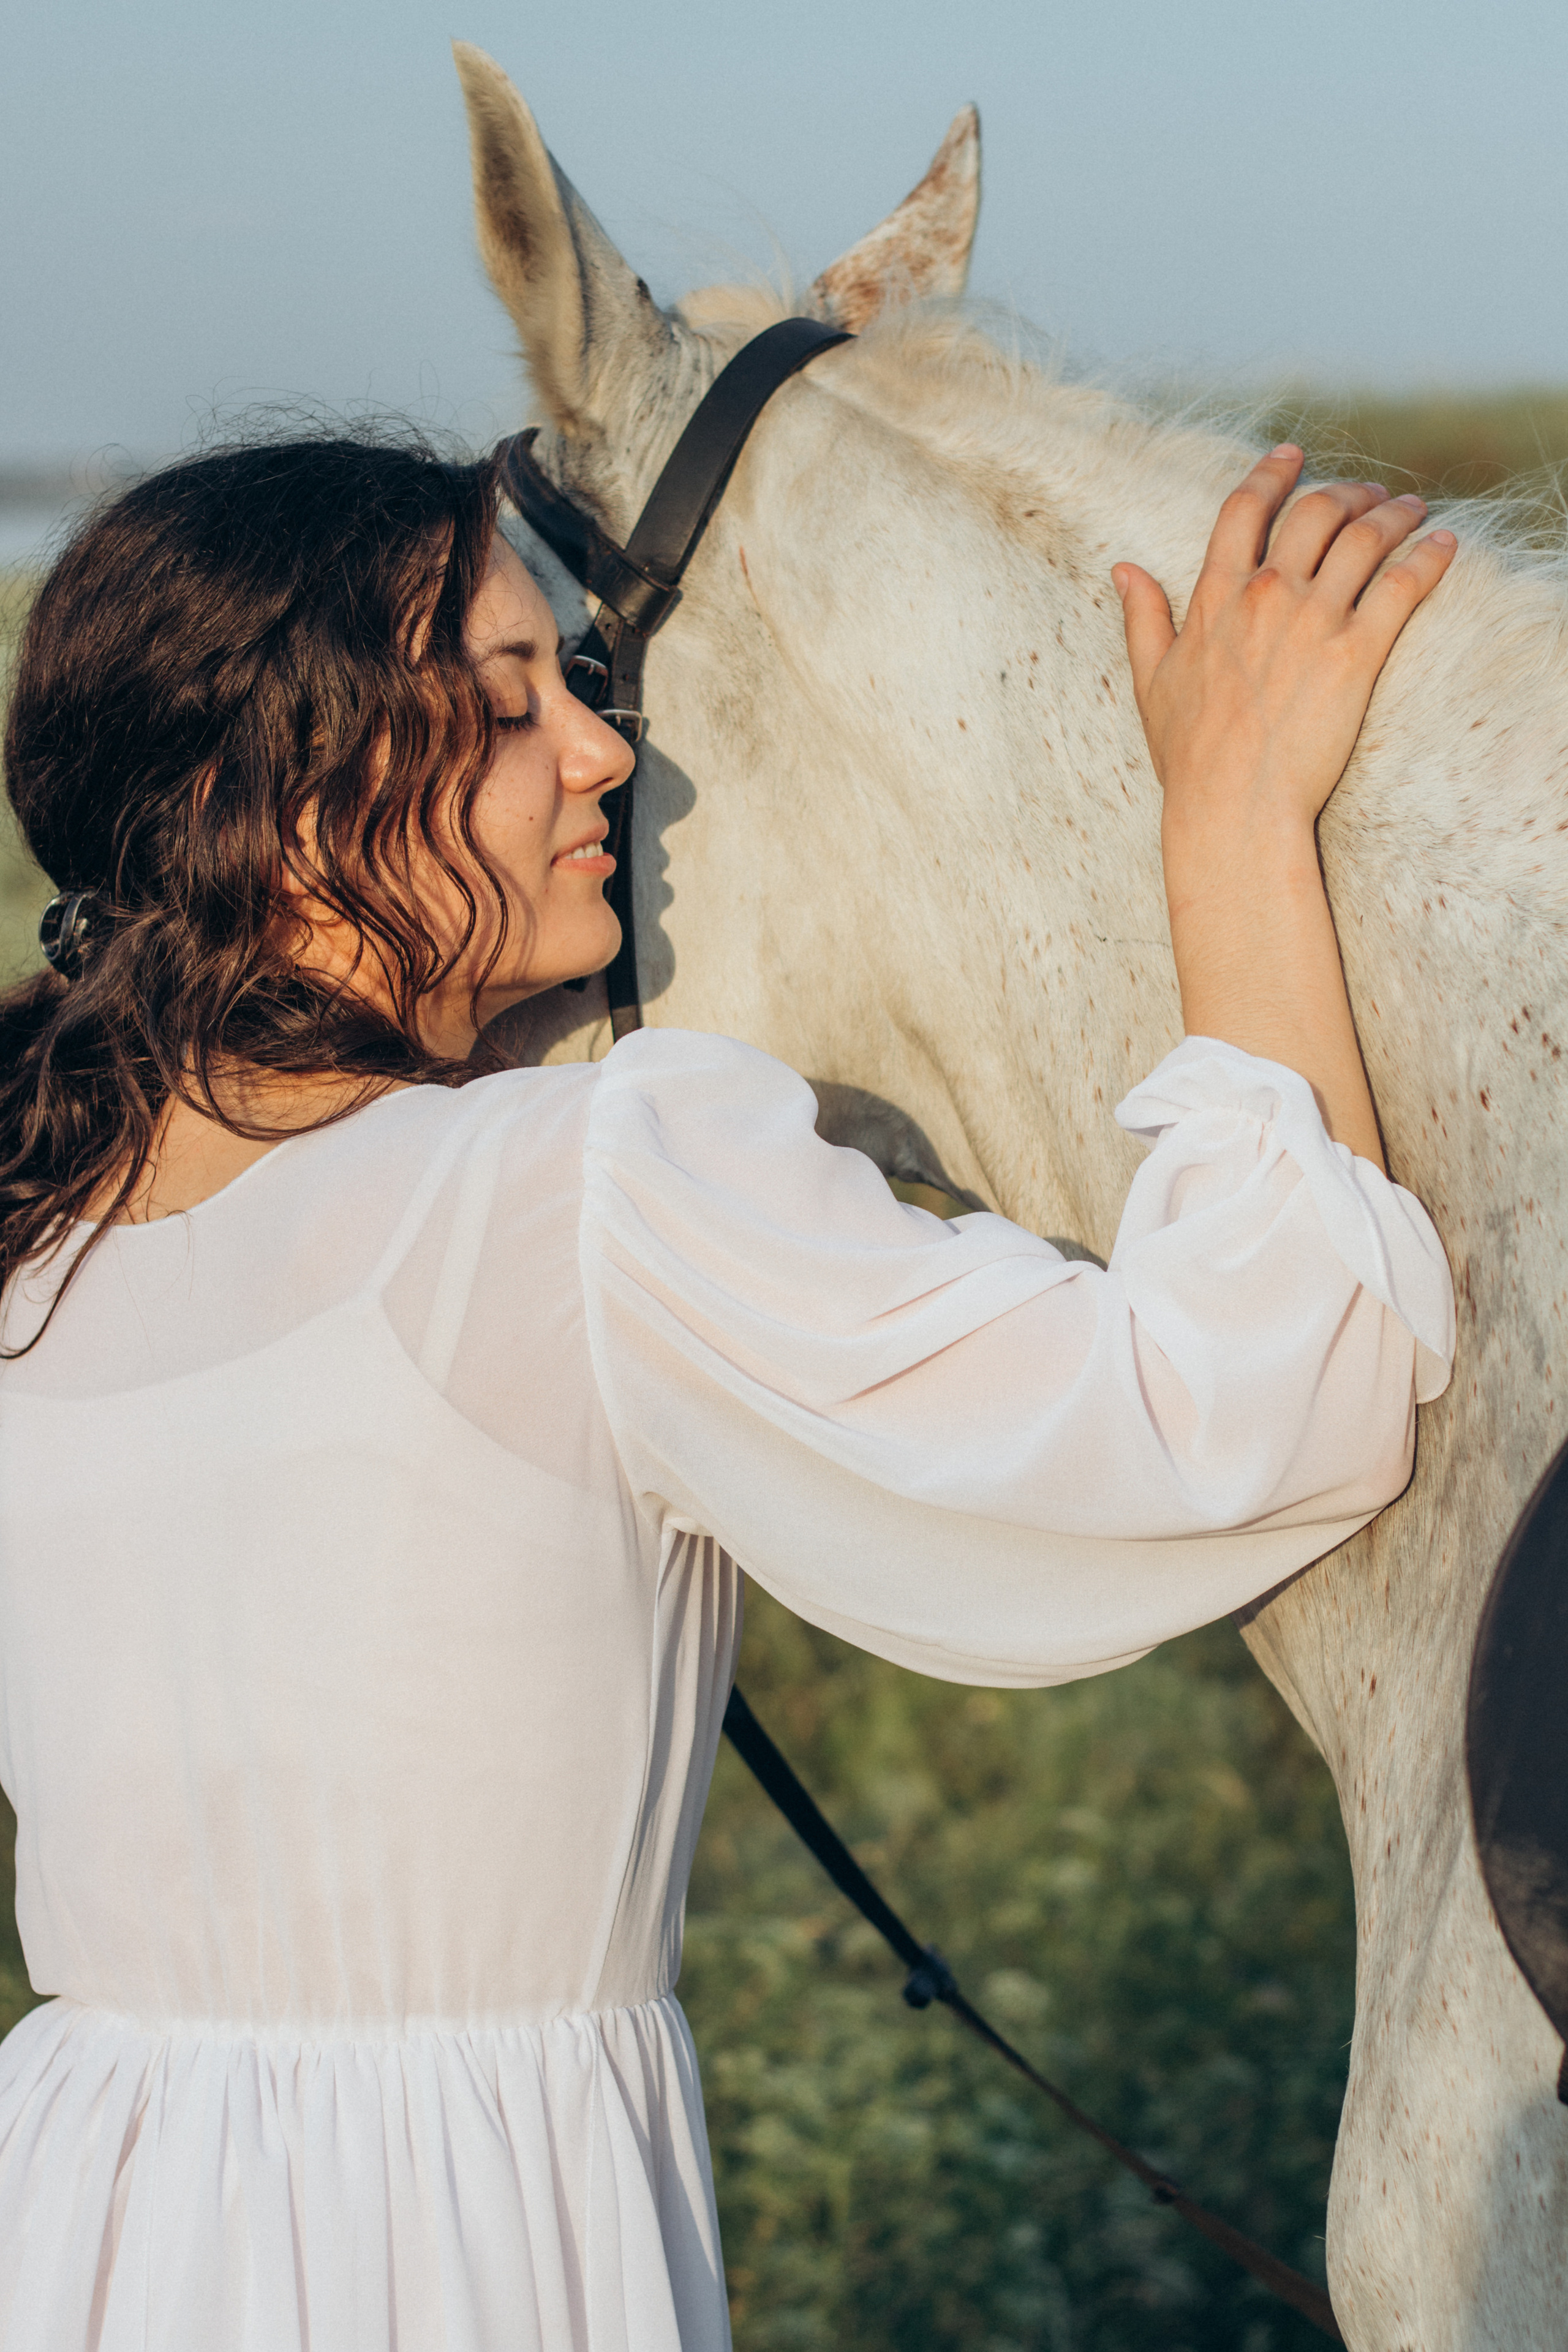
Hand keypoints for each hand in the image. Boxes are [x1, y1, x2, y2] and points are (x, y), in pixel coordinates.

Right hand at [1114, 446, 1455, 848]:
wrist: (1234, 803)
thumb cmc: (1189, 754)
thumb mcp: (1150, 681)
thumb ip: (1142, 618)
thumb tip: (1123, 570)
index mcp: (1215, 597)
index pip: (1245, 509)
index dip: (1271, 473)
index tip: (1292, 454)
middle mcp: (1267, 595)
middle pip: (1315, 510)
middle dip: (1346, 491)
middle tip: (1367, 494)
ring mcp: (1314, 620)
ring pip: (1364, 537)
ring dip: (1393, 513)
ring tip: (1412, 510)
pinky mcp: (1358, 651)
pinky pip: (1403, 583)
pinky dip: (1428, 555)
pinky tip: (1444, 544)